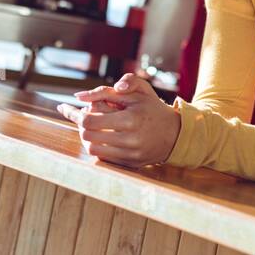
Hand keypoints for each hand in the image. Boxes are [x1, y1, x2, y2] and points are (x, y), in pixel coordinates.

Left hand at [57, 73, 180, 167]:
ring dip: (88, 138)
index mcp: (130, 119)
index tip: (82, 109)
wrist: (175, 134)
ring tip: (94, 128)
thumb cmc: (153, 109)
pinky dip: (99, 147)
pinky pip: (103, 158)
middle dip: (82, 126)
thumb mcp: (137, 92)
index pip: (90, 120)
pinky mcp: (130, 164)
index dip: (79, 114)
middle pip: (88, 136)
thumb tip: (80, 96)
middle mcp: (130, 139)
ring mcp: (130, 154)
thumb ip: (108, 90)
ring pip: (93, 149)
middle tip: (86, 117)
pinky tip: (103, 138)